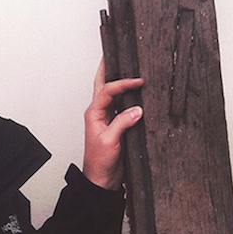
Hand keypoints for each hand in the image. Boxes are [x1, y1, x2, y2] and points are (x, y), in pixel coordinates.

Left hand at [82, 61, 143, 188]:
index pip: (108, 90)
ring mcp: (107, 118)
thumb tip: (137, 109)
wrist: (101, 180)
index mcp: (94, 113)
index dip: (123, 83)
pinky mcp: (116, 126)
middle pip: (102, 85)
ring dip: (118, 81)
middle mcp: (99, 113)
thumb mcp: (110, 141)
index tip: (138, 81)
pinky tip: (136, 93)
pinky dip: (128, 97)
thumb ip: (122, 123)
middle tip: (112, 54)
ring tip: (124, 67)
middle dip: (107, 69)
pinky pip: (121, 106)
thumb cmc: (99, 163)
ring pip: (111, 94)